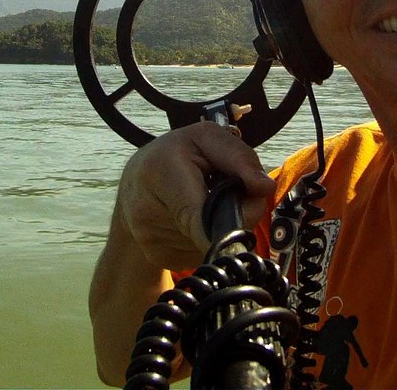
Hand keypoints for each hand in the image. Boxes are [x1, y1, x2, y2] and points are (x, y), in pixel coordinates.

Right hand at [114, 122, 275, 269]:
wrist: (132, 187)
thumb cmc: (173, 156)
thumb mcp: (205, 138)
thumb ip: (238, 157)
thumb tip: (264, 188)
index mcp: (159, 171)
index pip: (197, 211)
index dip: (231, 221)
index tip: (250, 213)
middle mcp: (148, 213)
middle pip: (215, 228)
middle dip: (236, 213)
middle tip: (230, 193)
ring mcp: (152, 242)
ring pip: (213, 243)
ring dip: (221, 225)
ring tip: (205, 203)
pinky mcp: (160, 258)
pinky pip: (202, 253)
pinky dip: (209, 238)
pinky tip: (196, 220)